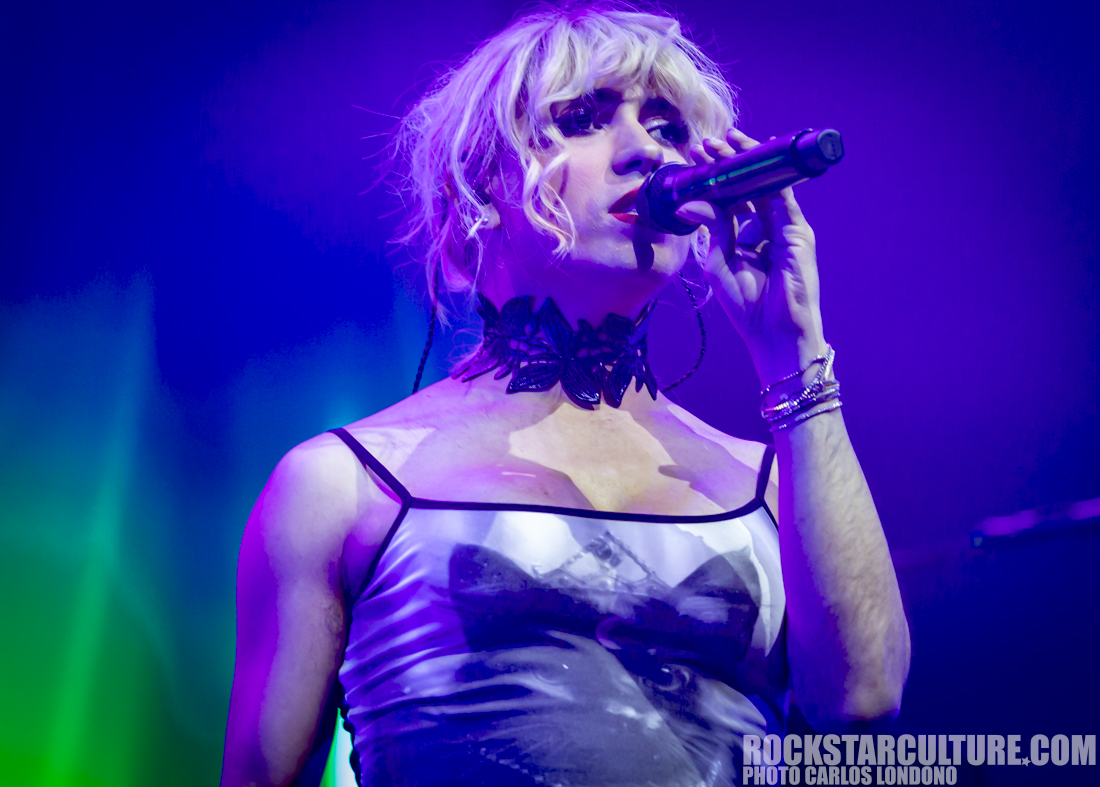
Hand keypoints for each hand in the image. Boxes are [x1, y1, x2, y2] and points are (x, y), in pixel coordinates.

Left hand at [676, 128, 827, 385]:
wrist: (775, 334)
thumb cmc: (749, 306)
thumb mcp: (721, 263)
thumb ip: (712, 230)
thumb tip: (688, 203)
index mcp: (749, 238)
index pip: (733, 200)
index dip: (716, 178)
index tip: (696, 159)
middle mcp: (769, 229)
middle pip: (748, 187)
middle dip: (728, 162)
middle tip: (705, 143)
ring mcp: (786, 229)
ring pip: (765, 184)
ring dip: (744, 161)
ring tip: (721, 143)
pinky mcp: (798, 233)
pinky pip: (782, 196)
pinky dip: (768, 175)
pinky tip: (750, 159)